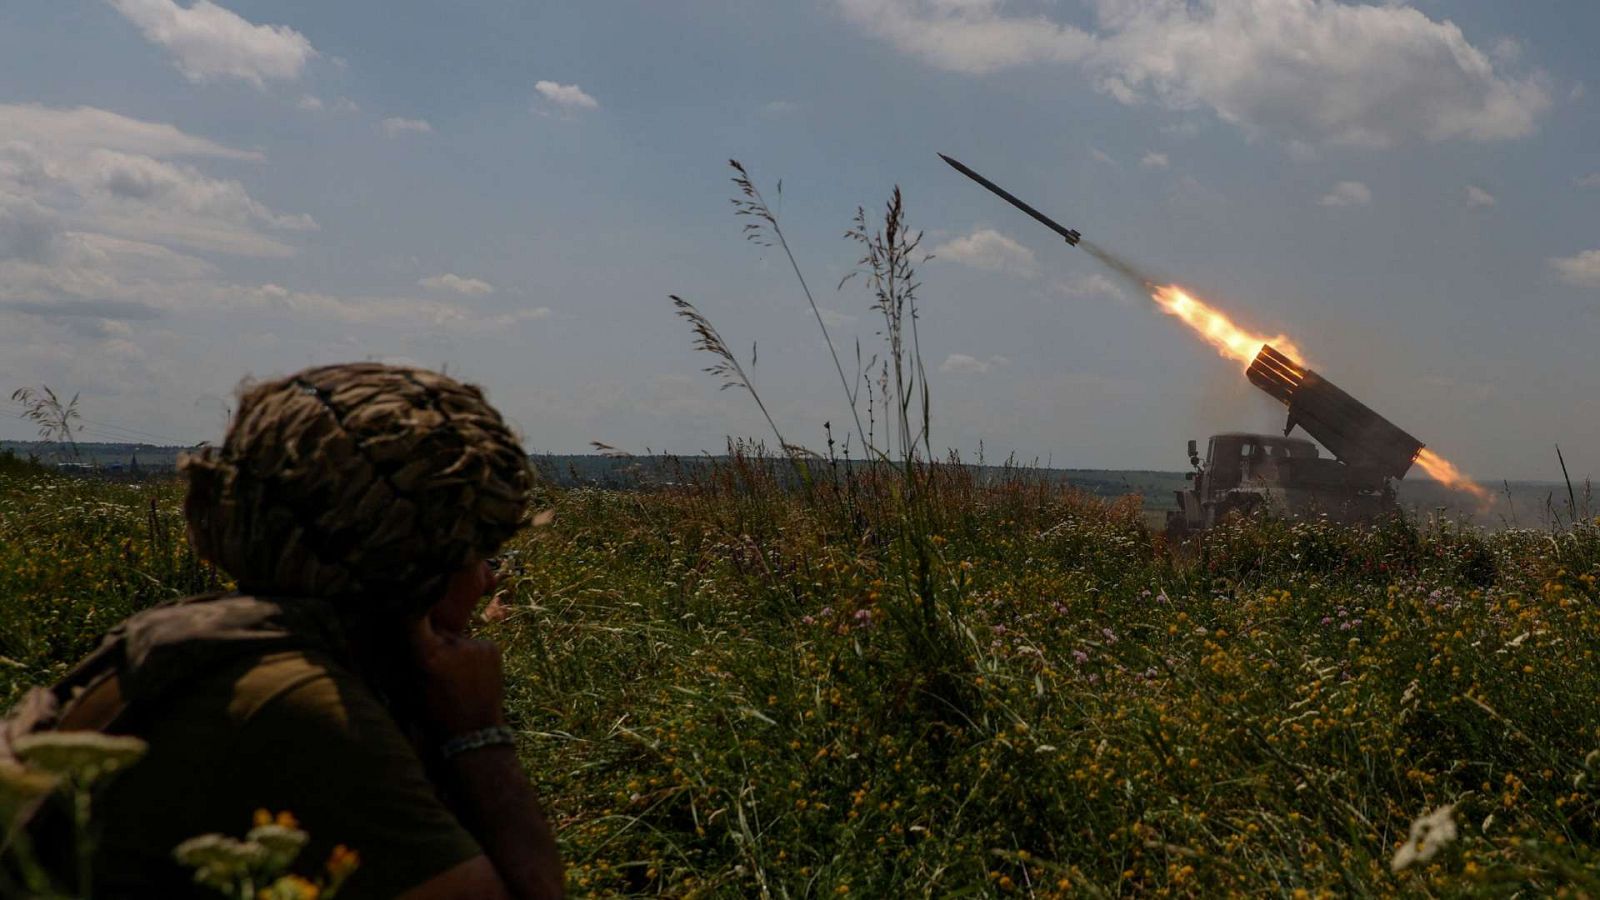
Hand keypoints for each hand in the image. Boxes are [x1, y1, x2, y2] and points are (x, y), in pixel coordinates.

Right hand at [408, 612, 506, 735]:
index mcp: (430, 656)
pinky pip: (473, 643)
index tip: (405, 603)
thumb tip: (393, 629)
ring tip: (454, 675)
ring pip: (455, 636)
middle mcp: (455, 645)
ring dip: (452, 647)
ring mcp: (476, 645)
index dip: (409, 609)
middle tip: (435, 664)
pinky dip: (469, 653)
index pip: (414, 619)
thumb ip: (404, 657)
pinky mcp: (491, 647)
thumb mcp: (408, 688)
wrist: (473, 733)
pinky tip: (469, 675)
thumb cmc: (433, 715)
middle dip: (433, 638)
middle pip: (437, 627)